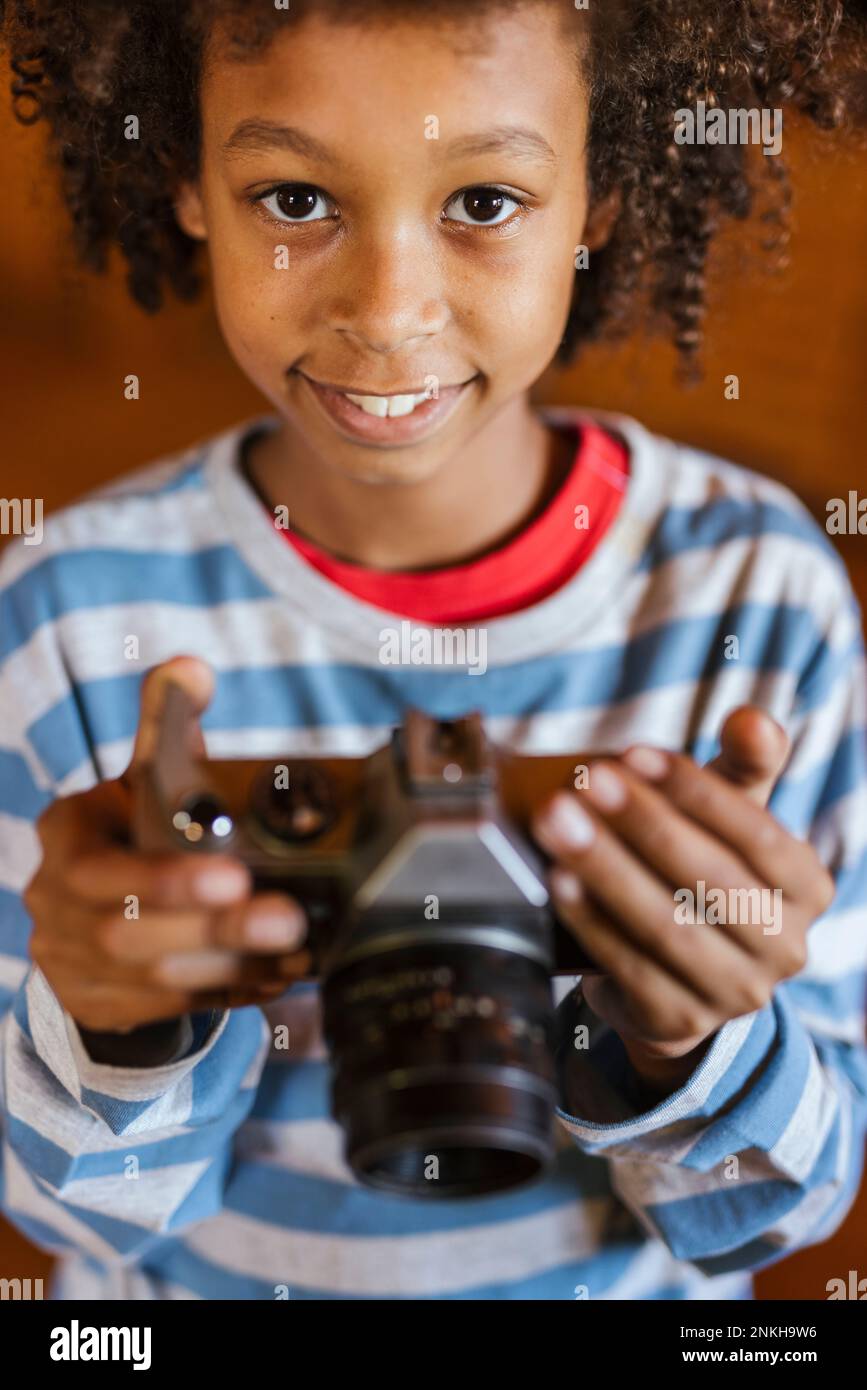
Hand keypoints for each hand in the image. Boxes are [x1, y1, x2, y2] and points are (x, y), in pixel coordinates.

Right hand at [25, 656, 310, 1041]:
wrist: (97, 907)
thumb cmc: (134, 829)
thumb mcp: (143, 773)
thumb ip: (166, 721)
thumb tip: (192, 670)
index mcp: (67, 840)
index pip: (100, 868)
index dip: (162, 879)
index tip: (233, 873)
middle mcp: (58, 906)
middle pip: (131, 933)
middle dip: (216, 927)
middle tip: (288, 918)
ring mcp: (74, 964)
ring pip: (154, 980)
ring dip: (232, 966)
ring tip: (296, 948)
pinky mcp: (103, 1005)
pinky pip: (171, 1009)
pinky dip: (229, 993)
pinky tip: (277, 977)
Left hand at [532, 706, 835, 1096]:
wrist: (680, 977)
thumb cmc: (705, 873)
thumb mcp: (732, 816)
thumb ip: (746, 762)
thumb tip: (752, 719)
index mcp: (807, 888)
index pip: (756, 834)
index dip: (694, 792)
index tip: (631, 754)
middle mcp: (784, 947)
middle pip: (708, 880)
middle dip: (641, 824)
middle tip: (584, 782)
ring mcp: (735, 994)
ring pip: (667, 925)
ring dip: (606, 869)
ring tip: (557, 822)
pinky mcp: (680, 1022)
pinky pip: (630, 967)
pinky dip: (591, 921)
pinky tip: (557, 881)